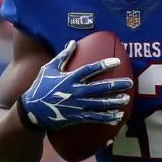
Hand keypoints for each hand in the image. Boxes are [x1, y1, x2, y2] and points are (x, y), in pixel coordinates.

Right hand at [18, 40, 132, 132]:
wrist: (32, 111)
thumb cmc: (40, 87)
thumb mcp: (48, 69)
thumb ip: (62, 56)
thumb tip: (73, 42)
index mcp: (68, 78)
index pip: (89, 70)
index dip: (103, 65)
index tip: (117, 61)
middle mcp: (74, 92)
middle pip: (99, 88)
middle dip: (115, 85)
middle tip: (129, 82)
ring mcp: (77, 106)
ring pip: (100, 104)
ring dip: (114, 102)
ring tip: (126, 99)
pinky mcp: (77, 117)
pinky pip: (95, 118)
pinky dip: (107, 118)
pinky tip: (118, 116)